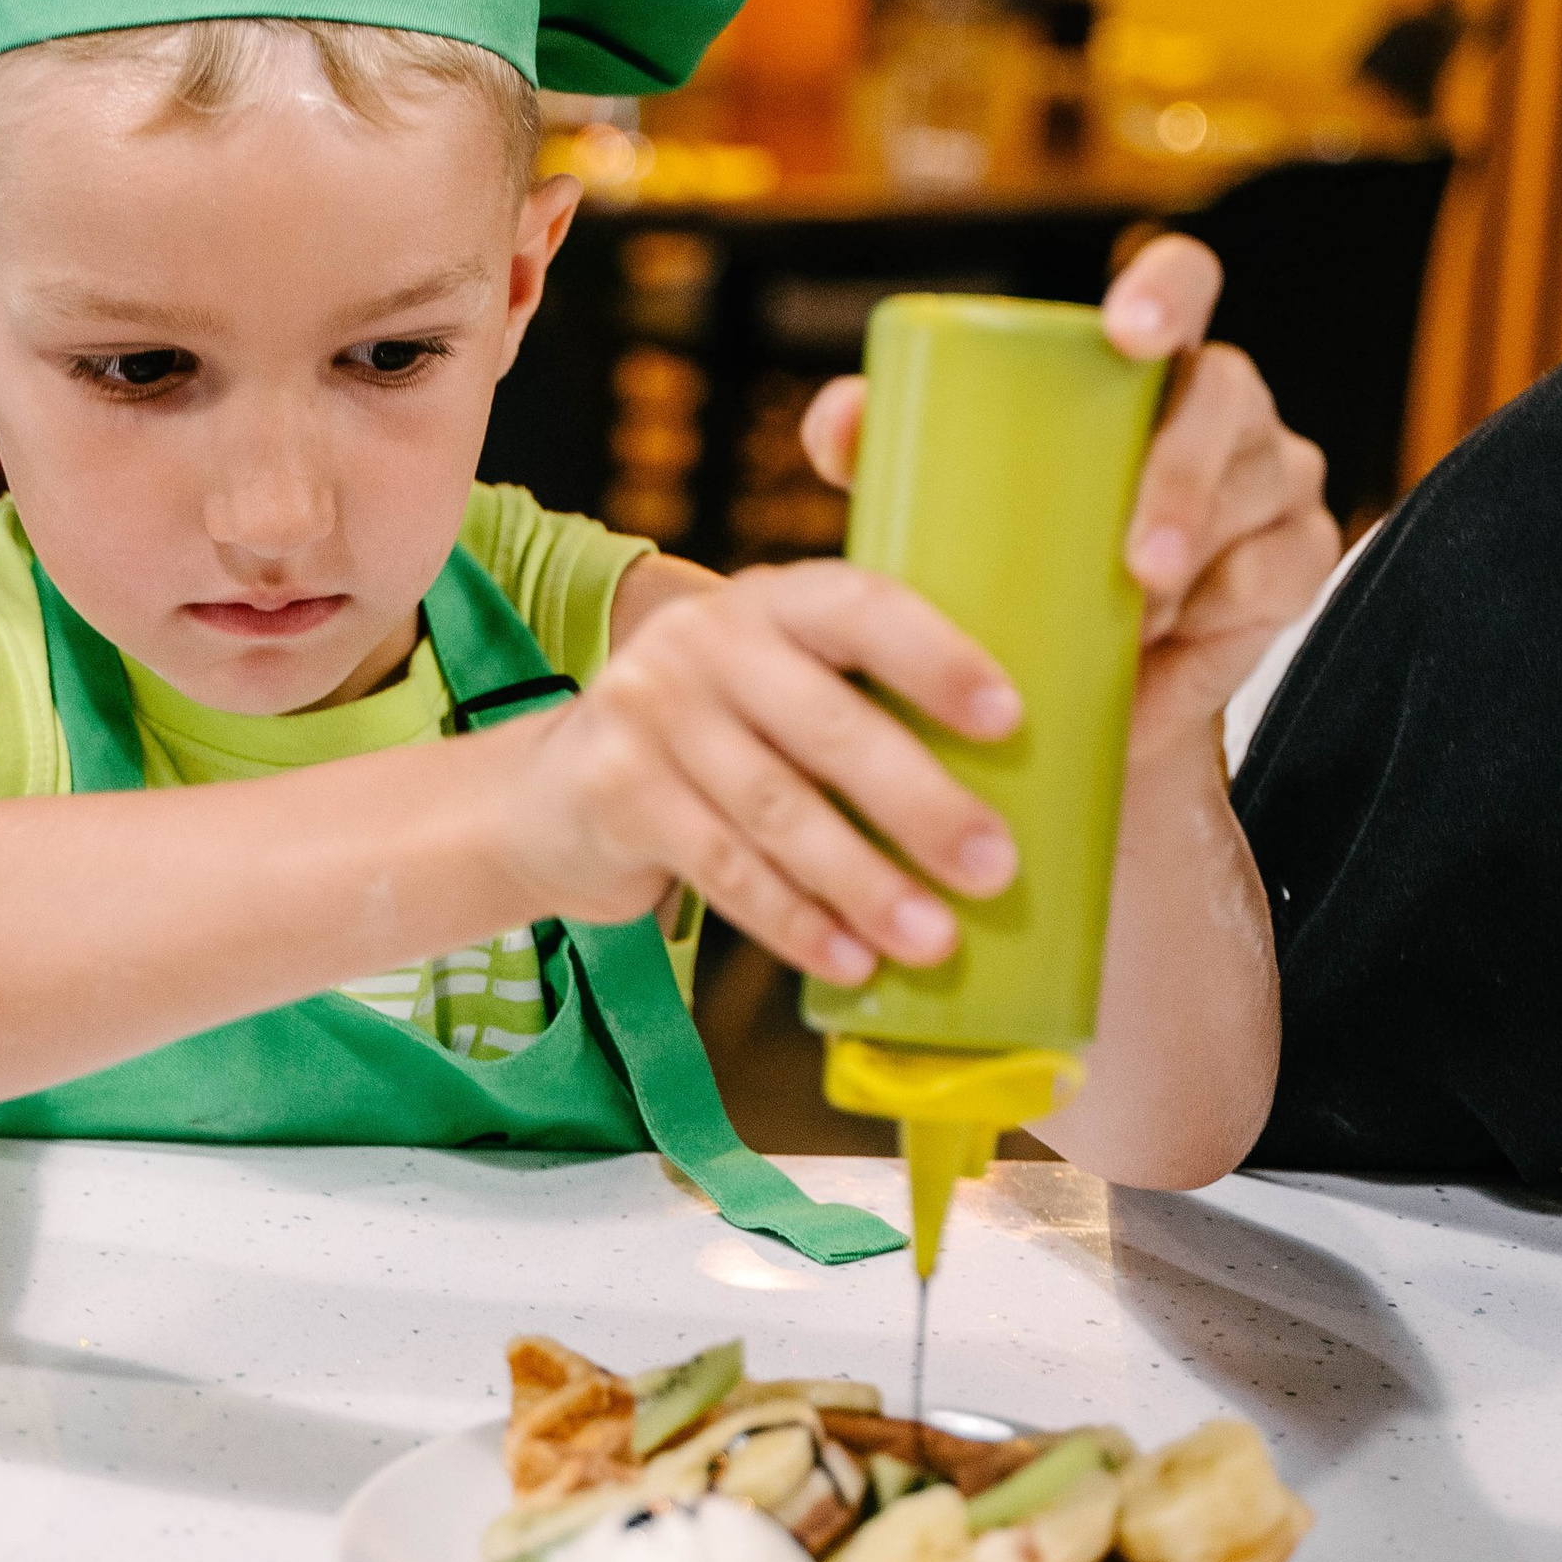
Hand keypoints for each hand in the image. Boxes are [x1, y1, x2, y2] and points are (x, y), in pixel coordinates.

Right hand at [515, 557, 1022, 987]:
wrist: (552, 790)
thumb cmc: (717, 745)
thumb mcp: (773, 691)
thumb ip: (855, 708)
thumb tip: (1009, 797)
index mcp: (772, 602)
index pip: (861, 608)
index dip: (936, 658)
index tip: (1008, 717)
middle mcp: (704, 641)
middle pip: (826, 725)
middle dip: (919, 803)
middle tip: (993, 867)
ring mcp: (650, 713)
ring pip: (777, 810)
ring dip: (864, 883)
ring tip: (933, 938)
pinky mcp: (616, 793)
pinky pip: (723, 868)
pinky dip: (794, 923)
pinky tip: (849, 959)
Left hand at [797, 234, 1338, 771]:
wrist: (1061, 678)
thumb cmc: (1002, 553)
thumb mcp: (936, 498)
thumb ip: (880, 449)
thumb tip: (837, 427)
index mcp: (1144, 360)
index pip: (1182, 280)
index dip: (1166, 291)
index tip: (1129, 335)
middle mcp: (1218, 400)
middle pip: (1227, 393)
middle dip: (1184, 472)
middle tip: (1134, 560)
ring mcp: (1268, 473)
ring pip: (1256, 491)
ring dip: (1196, 558)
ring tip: (1136, 616)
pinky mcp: (1294, 556)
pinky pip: (1280, 573)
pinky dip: (1222, 615)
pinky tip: (1174, 640)